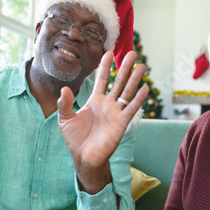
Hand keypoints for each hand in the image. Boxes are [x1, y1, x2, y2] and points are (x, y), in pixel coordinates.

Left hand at [58, 51, 148, 192]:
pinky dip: (138, 99)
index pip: (101, 79)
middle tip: (132, 53)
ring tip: (142, 66)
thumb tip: (65, 89)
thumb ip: (65, 103)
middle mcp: (107, 104)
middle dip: (125, 67)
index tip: (108, 52)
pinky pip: (131, 108)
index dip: (105, 67)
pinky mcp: (121, 123)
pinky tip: (145, 88)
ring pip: (127, 92)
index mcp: (94, 100)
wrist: (84, 157)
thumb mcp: (65, 118)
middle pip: (118, 82)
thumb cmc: (75, 138)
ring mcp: (116, 112)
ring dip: (135, 79)